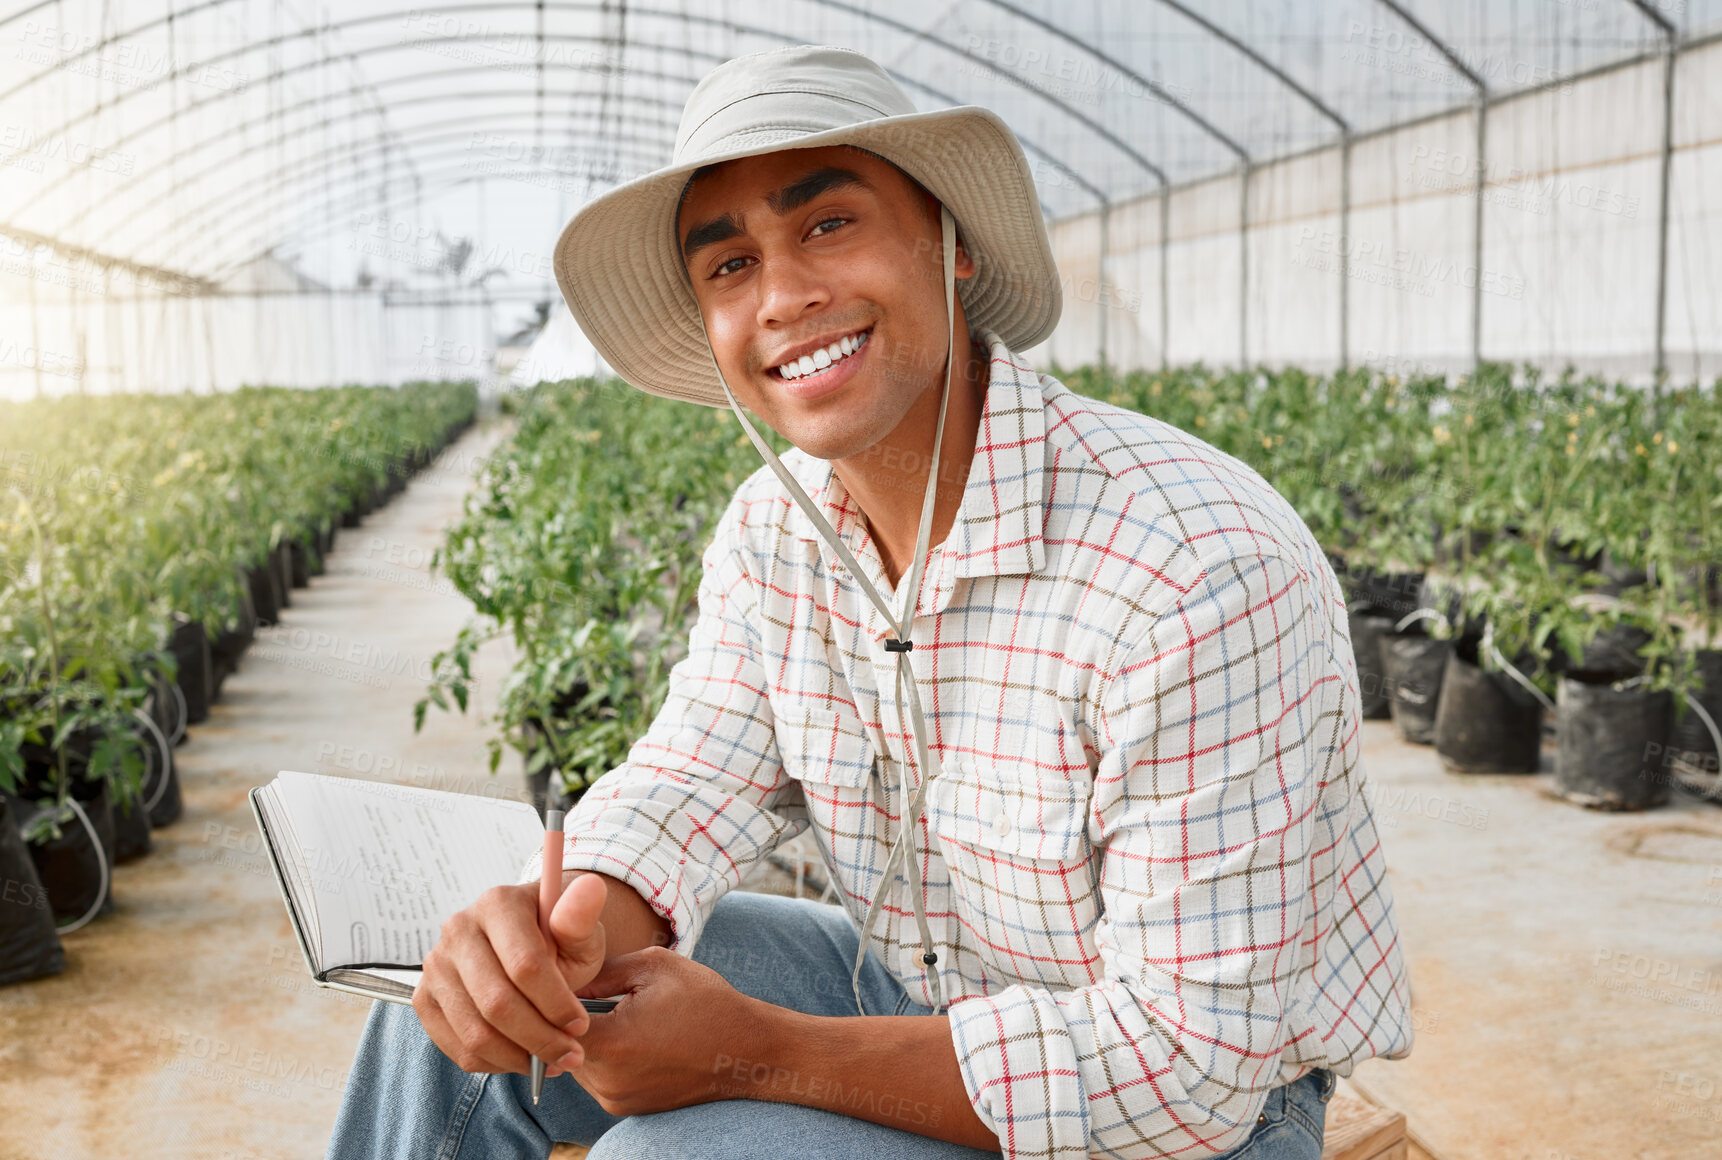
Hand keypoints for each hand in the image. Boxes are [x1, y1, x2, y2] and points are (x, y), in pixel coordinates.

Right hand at [414, 871, 608, 1076]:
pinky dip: (494, 1063)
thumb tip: (592, 887)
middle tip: (571, 1055)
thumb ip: (583, 917)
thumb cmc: (560, 939)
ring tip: (551, 1061)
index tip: (581, 1025)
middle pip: (497, 1002)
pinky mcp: (426, 998)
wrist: (531, 945)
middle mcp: (458, 930)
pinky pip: (457, 1046)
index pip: (525, 965)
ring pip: (475, 1031)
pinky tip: (523, 1058)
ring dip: (519, 1057)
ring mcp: (436, 965)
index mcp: (498, 904)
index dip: (556, 1003)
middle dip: (540, 1038)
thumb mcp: (581, 929)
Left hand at [567, 945, 766, 1116]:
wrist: (745, 1050)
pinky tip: (630, 1036)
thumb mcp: (654, 967)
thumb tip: (562, 976)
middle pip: (560, 1045)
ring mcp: (615, 1099)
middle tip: (593, 994)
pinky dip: (603, 1057)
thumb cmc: (704, 1001)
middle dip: (569, 1020)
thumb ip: (600, 972)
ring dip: (585, 1040)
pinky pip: (595, 1078)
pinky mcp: (624, 1109)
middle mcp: (608, 1080)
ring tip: (616, 1015)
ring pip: (574, 1064)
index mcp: (613, 1042)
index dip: (555, 998)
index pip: (552, 1021)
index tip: (571, 980)